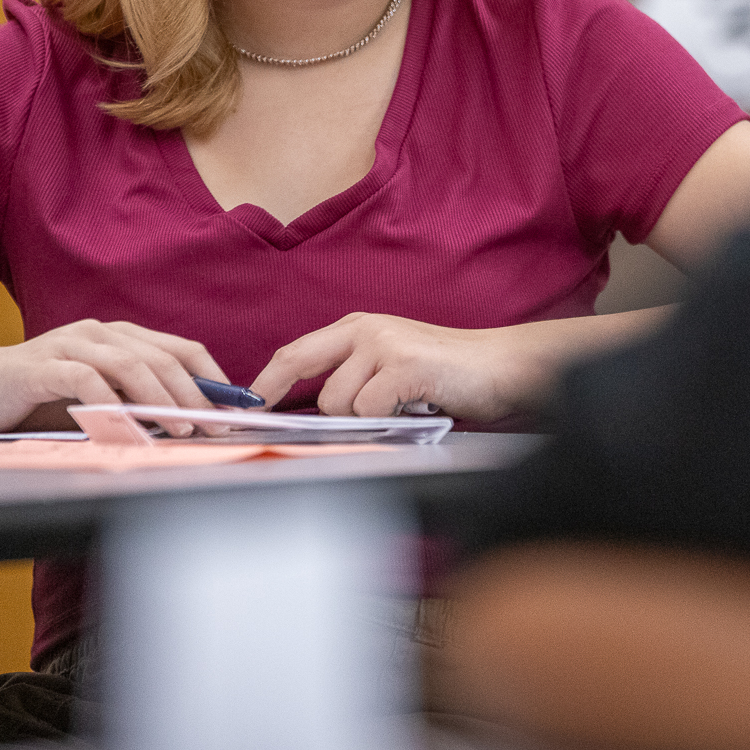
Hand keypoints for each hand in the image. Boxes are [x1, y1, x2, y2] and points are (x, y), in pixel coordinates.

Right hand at [0, 319, 233, 434]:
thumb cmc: (37, 397)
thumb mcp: (96, 398)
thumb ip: (134, 403)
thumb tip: (189, 425)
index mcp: (119, 337)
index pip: (180, 350)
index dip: (212, 378)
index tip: (236, 410)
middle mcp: (99, 334)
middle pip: (163, 358)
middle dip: (196, 394)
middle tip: (216, 426)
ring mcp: (70, 345)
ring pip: (130, 365)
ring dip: (161, 399)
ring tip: (183, 427)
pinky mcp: (42, 366)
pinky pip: (85, 380)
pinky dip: (111, 403)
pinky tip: (128, 427)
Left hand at [249, 312, 544, 419]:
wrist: (503, 365)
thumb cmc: (448, 375)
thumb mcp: (392, 364)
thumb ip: (355, 377)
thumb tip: (311, 414)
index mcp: (358, 328)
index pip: (295, 354)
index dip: (264, 382)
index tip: (245, 409)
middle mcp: (366, 330)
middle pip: (307, 377)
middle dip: (316, 410)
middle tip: (339, 421)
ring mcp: (385, 345)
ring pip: (339, 404)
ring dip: (367, 419)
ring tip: (402, 408)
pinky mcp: (405, 366)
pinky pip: (370, 411)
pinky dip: (390, 420)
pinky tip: (416, 408)